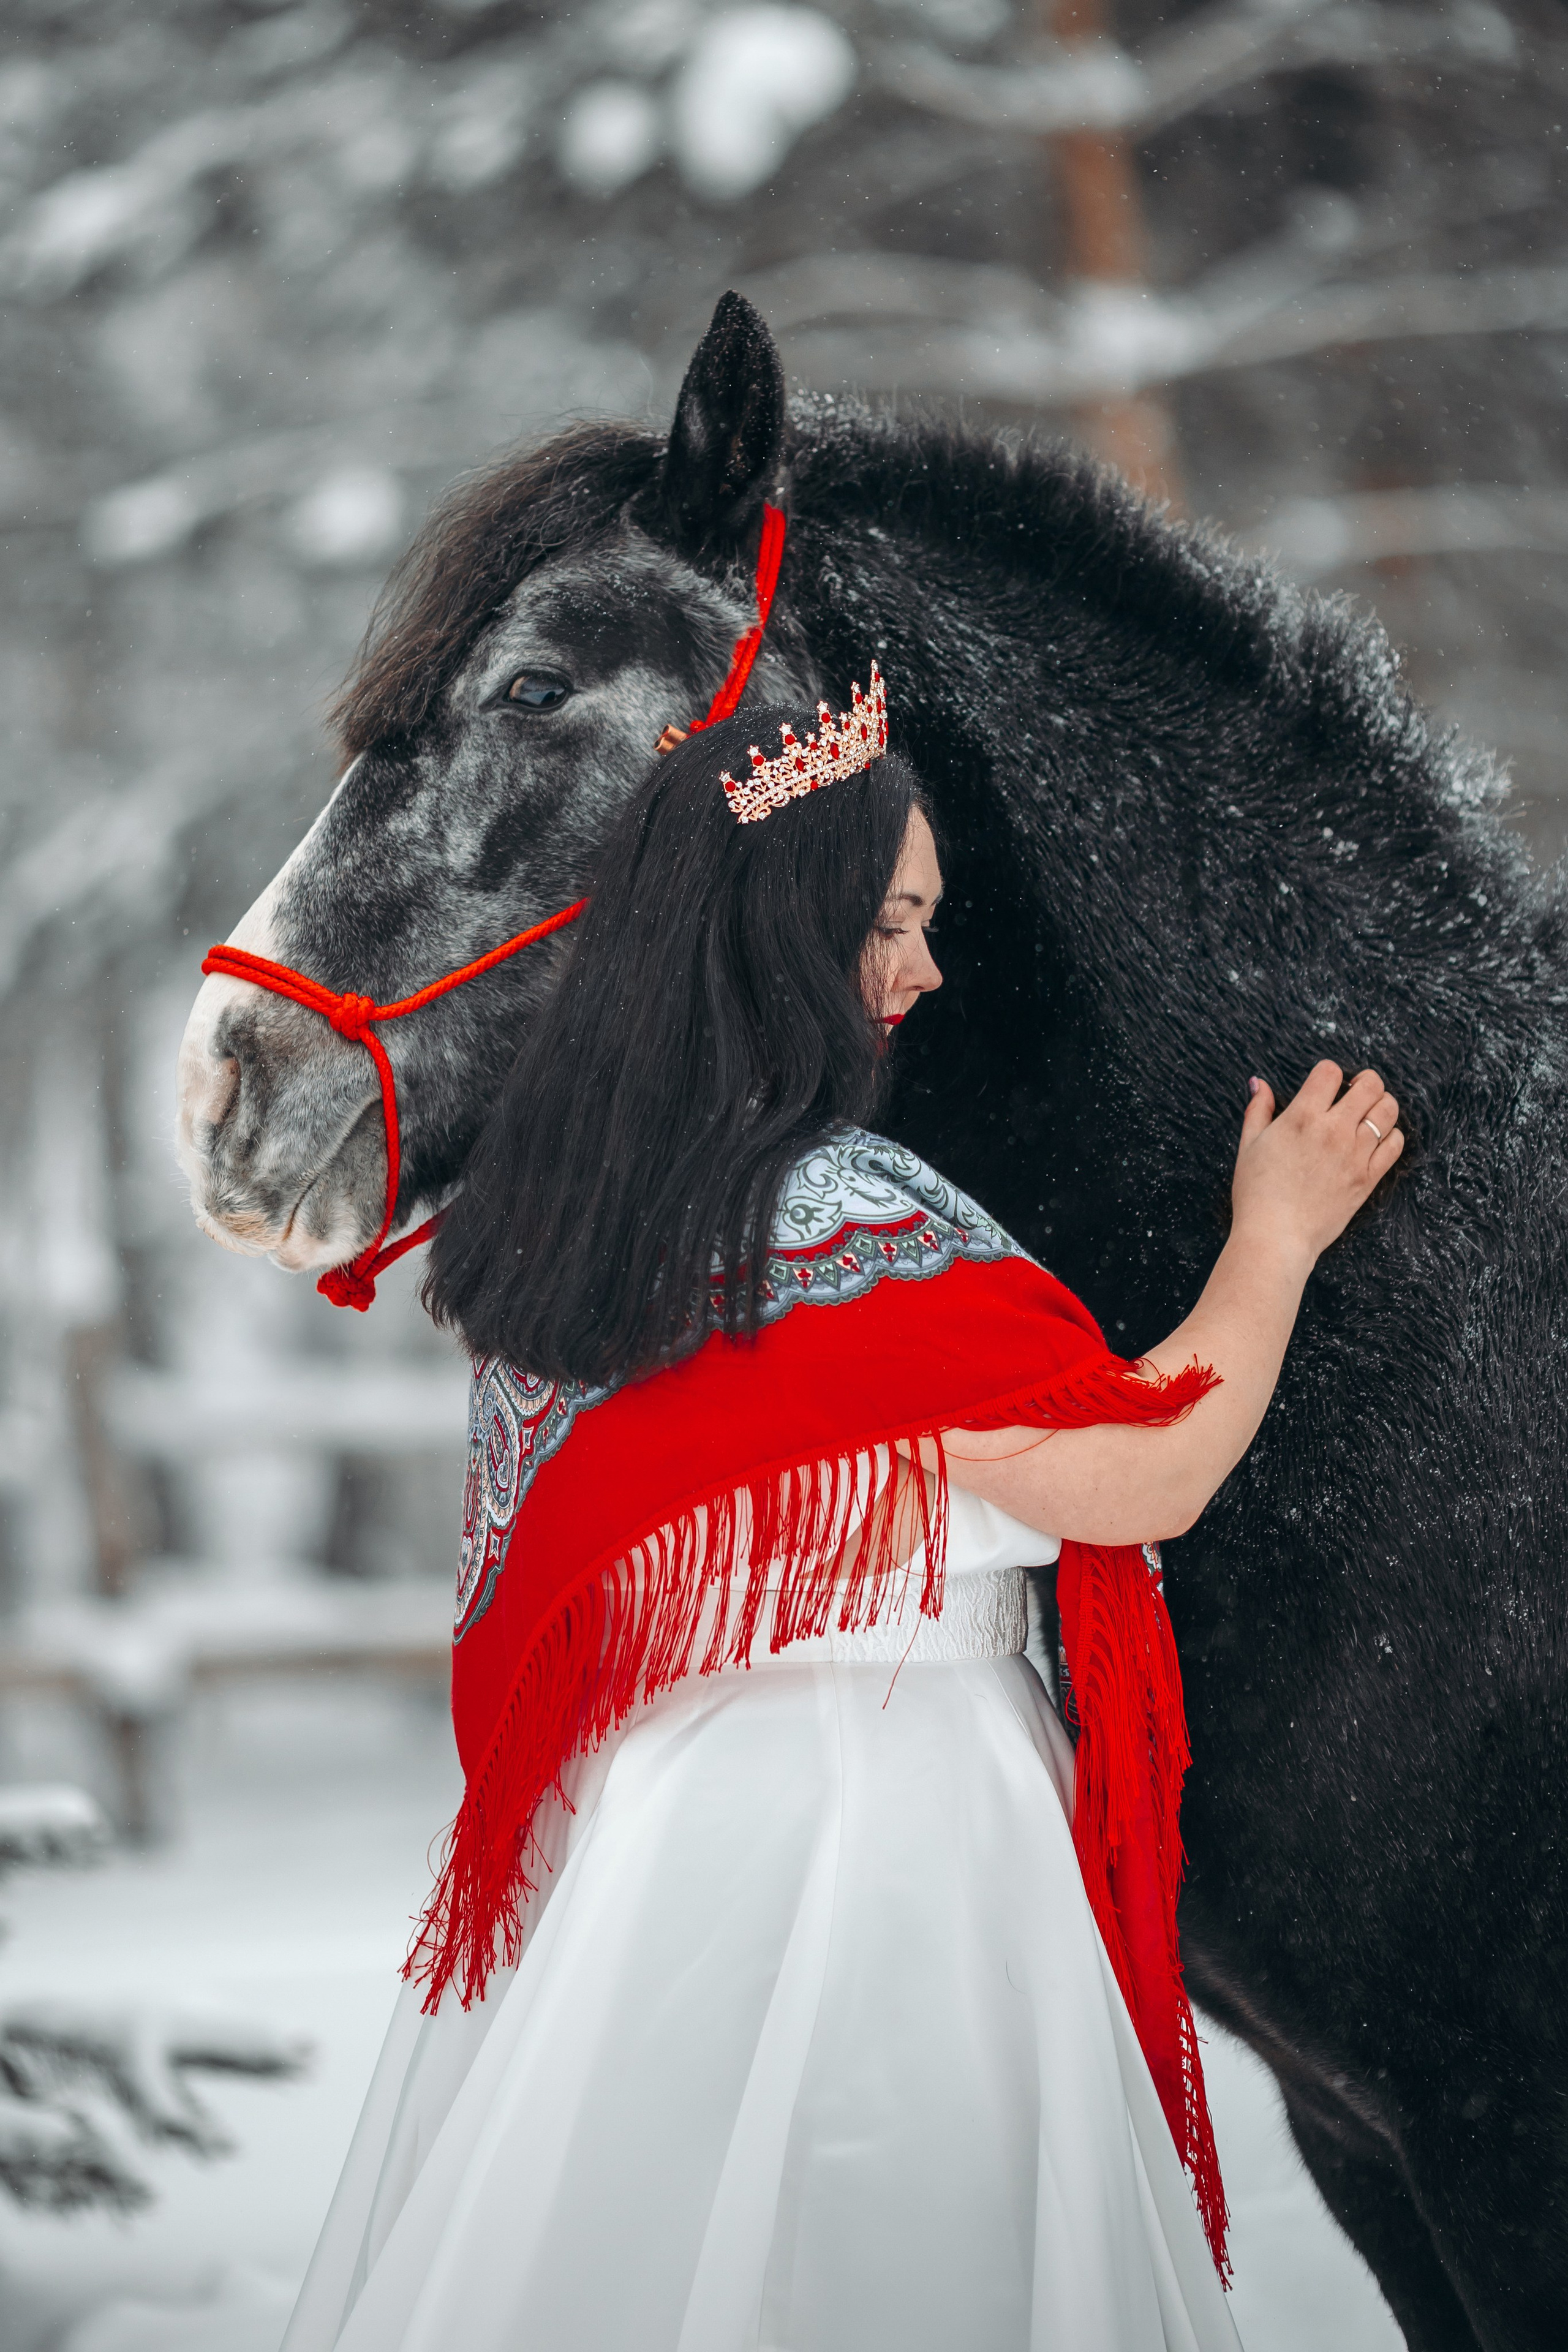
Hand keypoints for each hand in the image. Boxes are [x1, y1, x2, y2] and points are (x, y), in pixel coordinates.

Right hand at [1232, 1061, 1402, 1267]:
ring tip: (1370, 1111)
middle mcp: (1333, 1130)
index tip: (1325, 1084)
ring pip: (1387, 1111)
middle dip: (1365, 1081)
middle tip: (1357, 1090)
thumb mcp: (1248, 1145)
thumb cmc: (1256, 1193)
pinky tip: (1377, 1139)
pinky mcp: (1367, 1178)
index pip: (1329, 1072)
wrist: (1275, 1236)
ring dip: (1382, 1104)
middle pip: (1370, 1085)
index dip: (1328, 1072)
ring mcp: (1354, 1154)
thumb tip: (1258, 1082)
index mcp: (1301, 1117)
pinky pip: (1394, 1145)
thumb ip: (1257, 1109)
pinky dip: (1391, 1136)